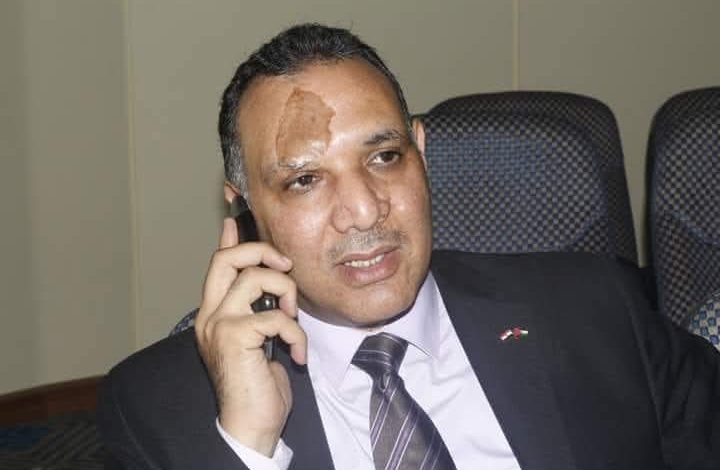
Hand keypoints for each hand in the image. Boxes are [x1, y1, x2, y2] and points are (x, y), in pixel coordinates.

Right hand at [195, 218, 306, 455]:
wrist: (250, 423)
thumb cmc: (258, 386)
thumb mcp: (259, 341)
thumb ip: (259, 311)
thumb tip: (269, 284)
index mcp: (214, 314)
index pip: (217, 266)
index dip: (229, 241)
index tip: (235, 220)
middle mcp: (210, 315)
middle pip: (227, 260)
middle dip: (260, 252)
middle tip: (285, 265)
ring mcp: (219, 325)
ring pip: (254, 279)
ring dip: (286, 294)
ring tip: (293, 319)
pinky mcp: (234, 337)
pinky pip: (274, 317)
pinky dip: (295, 333)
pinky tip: (297, 355)